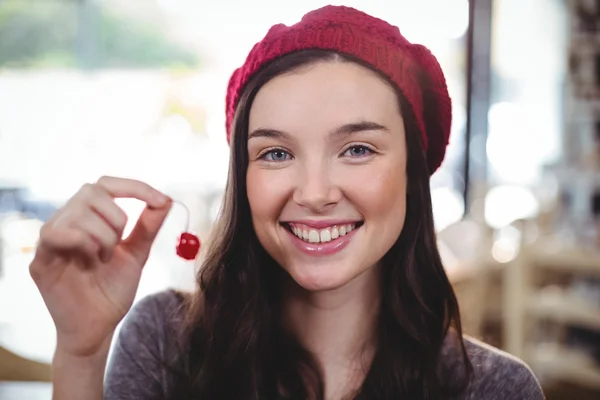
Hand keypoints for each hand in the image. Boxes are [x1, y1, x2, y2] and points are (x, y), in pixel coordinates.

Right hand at [30, 176, 171, 357]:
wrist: (100, 327)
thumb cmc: (113, 290)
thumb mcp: (137, 254)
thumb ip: (148, 226)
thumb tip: (166, 199)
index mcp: (89, 218)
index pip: (106, 184)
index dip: (134, 187)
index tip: (160, 200)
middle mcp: (66, 222)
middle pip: (91, 191)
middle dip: (116, 217)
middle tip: (118, 246)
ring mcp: (51, 240)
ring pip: (78, 211)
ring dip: (103, 236)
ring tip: (103, 260)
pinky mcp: (40, 260)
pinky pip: (55, 233)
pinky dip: (82, 241)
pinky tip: (90, 261)